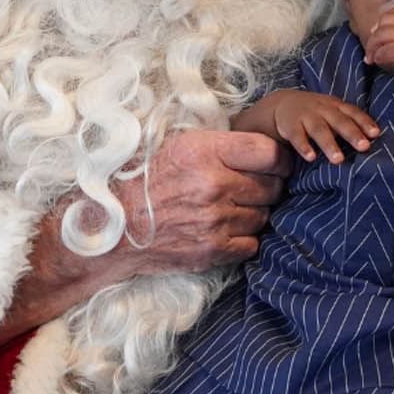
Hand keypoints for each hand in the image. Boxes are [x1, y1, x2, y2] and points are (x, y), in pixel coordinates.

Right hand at [112, 129, 291, 275]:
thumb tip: (264, 144)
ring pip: (263, 216)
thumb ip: (221, 143)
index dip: (278, 159)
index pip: (269, 153)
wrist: (114, 226)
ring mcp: (215, 220)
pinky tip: (224, 229)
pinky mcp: (213, 249)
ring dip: (254, 213)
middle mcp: (213, 184)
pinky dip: (243, 238)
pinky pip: (252, 243)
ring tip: (230, 208)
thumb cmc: (146, 180)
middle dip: (267, 187)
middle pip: (272, 187)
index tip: (274, 164)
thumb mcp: (178, 145)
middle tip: (250, 187)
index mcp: (205, 151)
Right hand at [267, 90, 378, 164]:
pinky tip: (311, 158)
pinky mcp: (290, 126)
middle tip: (364, 147)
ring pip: (319, 129)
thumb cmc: (316, 112)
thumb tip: (374, 141)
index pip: (352, 112)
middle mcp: (322, 109)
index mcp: (336, 106)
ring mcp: (306, 116)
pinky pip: (297, 136)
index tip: (376, 134)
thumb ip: (349, 122)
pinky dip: (304, 147)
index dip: (364, 122)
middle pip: (339, 121)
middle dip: (352, 134)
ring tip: (338, 160)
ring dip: (329, 144)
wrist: (283, 103)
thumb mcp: (332, 112)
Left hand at [364, 9, 393, 101]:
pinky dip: (378, 56)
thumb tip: (374, 28)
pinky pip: (386, 50)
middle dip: (374, 36)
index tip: (379, 38)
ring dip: (373, 47)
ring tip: (371, 58)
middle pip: (387, 21)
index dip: (383, 23)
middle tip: (371, 51)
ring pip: (383, 34)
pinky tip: (378, 62)